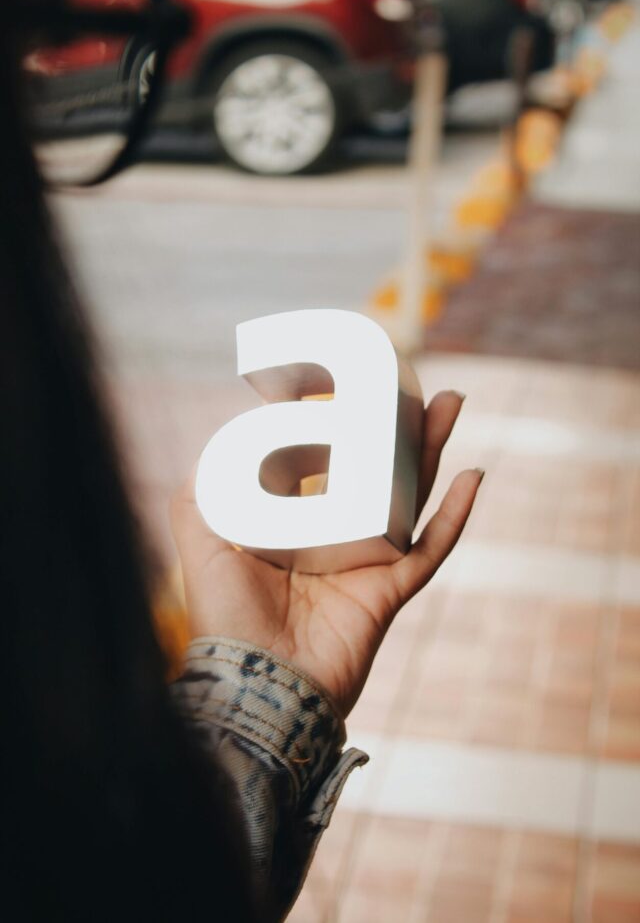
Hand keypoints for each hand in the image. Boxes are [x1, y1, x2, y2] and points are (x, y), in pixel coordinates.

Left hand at [170, 390, 481, 717]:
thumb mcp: (200, 544)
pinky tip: (473, 476)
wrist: (259, 686)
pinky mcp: (390, 590)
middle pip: (376, 471)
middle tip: (414, 385)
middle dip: (398, 429)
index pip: (323, 465)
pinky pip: (431, 548)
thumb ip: (198, 495)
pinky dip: (455, 515)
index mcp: (295, 526)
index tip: (350, 388)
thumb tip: (217, 444)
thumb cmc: (227, 619)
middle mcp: (335, 539)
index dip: (339, 429)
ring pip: (411, 496)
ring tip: (448, 405)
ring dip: (432, 451)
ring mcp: (367, 563)